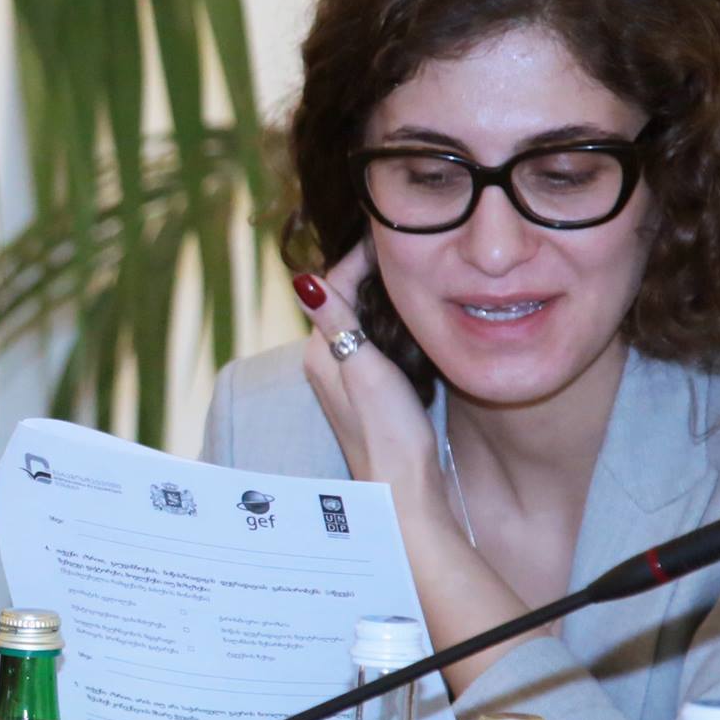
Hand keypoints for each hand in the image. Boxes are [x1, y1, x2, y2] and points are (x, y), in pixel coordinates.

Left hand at [293, 244, 442, 511]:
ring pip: (360, 320)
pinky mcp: (368, 392)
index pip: (333, 283)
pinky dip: (392, 323)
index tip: (393, 230)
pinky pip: (374, 342)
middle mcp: (325, 361)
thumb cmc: (386, 432)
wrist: (404, 490)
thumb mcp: (362, 368)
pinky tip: (416, 318)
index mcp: (318, 351)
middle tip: (410, 245)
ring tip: (416, 270)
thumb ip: (337, 323)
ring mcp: (346, 378)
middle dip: (373, 271)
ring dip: (383, 296)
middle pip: (345, 299)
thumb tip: (303, 278)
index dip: (363, 255)